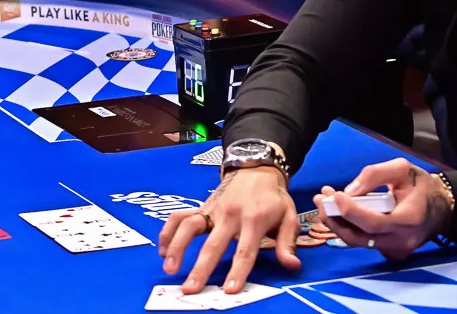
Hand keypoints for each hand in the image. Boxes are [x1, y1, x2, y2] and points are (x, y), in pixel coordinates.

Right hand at [158, 166, 299, 294]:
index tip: (229, 289)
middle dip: (201, 268)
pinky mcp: (202, 206)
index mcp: (254, 219)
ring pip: (190, 227)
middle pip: (213, 244)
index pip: (245, 250)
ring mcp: (213, 209)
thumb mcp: (288, 216)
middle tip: (190, 289)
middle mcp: (230, 215)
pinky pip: (180, 216)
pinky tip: (163, 250)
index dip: (238, 270)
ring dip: (177, 247)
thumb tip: (292, 266)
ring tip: (169, 268)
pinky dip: (168, 231)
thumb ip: (287, 243)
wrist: (256, 167)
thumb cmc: (273, 197)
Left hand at [315, 159, 452, 260]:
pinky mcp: (390, 253)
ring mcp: (396, 251)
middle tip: (320, 198)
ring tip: (325, 202)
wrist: (441, 208)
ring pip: (359, 242)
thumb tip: (349, 191)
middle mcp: (402, 241)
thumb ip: (375, 175)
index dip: (350, 211)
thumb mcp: (402, 168)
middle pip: (360, 237)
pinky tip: (340, 211)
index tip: (334, 196)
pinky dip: (350, 227)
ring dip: (338, 222)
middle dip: (335, 218)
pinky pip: (365, 242)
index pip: (373, 222)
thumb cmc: (420, 185)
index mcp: (409, 218)